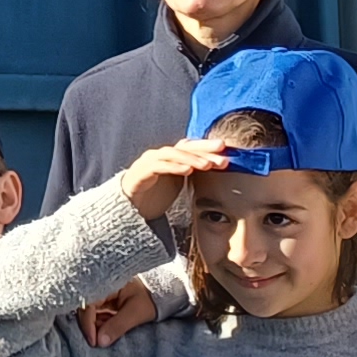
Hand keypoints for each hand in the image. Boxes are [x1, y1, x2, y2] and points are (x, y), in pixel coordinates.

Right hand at [79, 280, 161, 349]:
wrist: (161, 294)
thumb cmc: (149, 299)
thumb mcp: (136, 313)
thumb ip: (118, 326)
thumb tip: (100, 341)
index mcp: (105, 283)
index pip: (87, 304)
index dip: (87, 324)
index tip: (94, 341)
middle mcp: (99, 287)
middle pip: (84, 308)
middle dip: (89, 327)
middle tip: (96, 343)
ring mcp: (101, 294)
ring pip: (88, 313)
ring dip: (94, 327)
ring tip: (103, 338)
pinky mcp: (104, 302)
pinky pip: (95, 314)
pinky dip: (99, 325)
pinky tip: (106, 332)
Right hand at [115, 139, 233, 226]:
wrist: (127, 210)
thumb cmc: (155, 196)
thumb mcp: (178, 183)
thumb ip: (192, 175)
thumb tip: (218, 173)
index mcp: (171, 157)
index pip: (192, 147)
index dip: (209, 147)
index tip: (228, 149)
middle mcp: (160, 155)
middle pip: (185, 146)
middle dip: (204, 148)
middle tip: (222, 150)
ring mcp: (149, 162)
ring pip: (173, 154)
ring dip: (191, 158)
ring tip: (208, 164)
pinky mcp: (141, 172)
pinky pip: (159, 166)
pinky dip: (174, 166)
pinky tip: (187, 170)